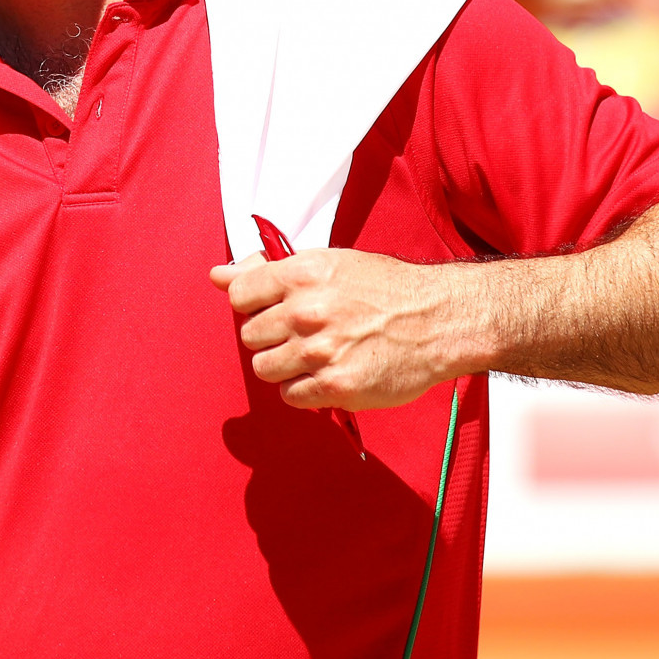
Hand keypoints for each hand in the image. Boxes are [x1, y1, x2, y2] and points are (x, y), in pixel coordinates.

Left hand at [210, 248, 465, 410]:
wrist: (441, 320)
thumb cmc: (386, 289)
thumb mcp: (328, 263)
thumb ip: (268, 271)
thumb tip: (217, 275)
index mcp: (302, 274)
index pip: (240, 294)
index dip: (254, 305)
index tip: (274, 309)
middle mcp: (306, 311)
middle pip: (250, 336)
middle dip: (272, 338)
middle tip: (305, 334)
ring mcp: (320, 351)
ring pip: (265, 368)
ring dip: (286, 366)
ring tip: (317, 356)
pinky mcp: (335, 386)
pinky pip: (291, 395)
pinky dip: (305, 390)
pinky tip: (328, 375)